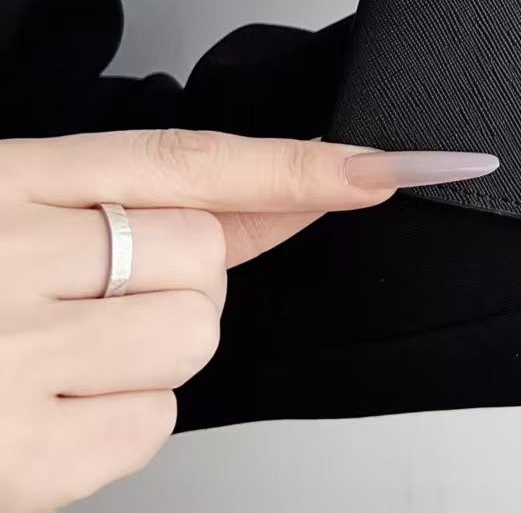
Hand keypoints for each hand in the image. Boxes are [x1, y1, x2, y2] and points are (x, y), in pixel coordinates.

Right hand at [0, 131, 495, 510]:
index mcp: (8, 178)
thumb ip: (149, 203)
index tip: (385, 167)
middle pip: (207, 261)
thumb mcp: (12, 209)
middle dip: (178, 284)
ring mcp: (4, 358)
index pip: (184, 160)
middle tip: (82, 303)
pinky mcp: (7, 459)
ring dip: (150, 355)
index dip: (296, 163)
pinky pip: (147, 430)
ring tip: (51, 357)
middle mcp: (5, 255)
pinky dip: (118, 425)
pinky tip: (41, 412)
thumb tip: (283, 195)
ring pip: (190, 341)